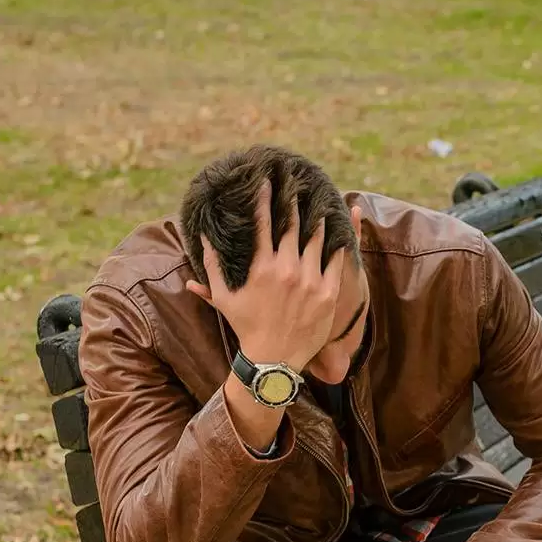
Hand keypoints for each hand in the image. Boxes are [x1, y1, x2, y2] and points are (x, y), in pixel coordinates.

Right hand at [184, 185, 350, 372]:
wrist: (274, 360)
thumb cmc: (246, 326)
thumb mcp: (223, 297)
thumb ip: (211, 266)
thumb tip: (201, 238)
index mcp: (262, 267)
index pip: (264, 224)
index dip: (265, 199)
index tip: (267, 181)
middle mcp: (287, 270)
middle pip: (293, 226)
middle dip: (295, 203)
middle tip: (297, 184)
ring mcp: (310, 281)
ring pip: (318, 240)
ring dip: (318, 219)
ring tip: (320, 203)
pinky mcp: (328, 293)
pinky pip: (336, 261)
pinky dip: (337, 244)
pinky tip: (340, 231)